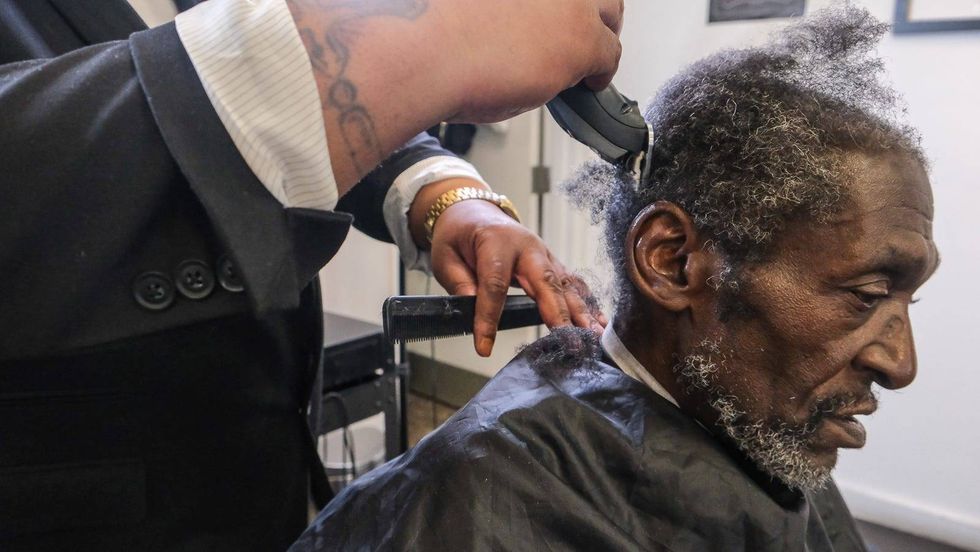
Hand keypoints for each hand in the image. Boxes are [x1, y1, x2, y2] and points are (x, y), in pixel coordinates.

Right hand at [288, 0, 623, 189]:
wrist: (420, 49)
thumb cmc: (425, 26)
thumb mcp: (461, 6)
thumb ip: (497, 8)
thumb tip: (506, 25)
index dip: (560, 2)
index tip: (552, 14)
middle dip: (591, 9)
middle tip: (582, 31)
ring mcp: (569, 0)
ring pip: (609, 13)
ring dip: (598, 37)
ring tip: (588, 62)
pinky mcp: (580, 38)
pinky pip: (609, 55)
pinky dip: (601, 72)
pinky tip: (590, 85)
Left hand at [409, 179, 606, 356]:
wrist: (474, 212)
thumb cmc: (459, 235)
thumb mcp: (445, 256)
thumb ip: (458, 283)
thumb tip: (472, 310)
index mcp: (496, 243)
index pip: (494, 284)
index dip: (489, 317)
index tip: (485, 345)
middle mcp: (527, 247)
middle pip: (545, 282)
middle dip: (559, 314)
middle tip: (571, 341)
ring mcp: (544, 254)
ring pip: (565, 284)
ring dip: (581, 311)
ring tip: (594, 336)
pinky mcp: (552, 263)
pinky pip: (572, 284)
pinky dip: (587, 303)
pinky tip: (599, 324)